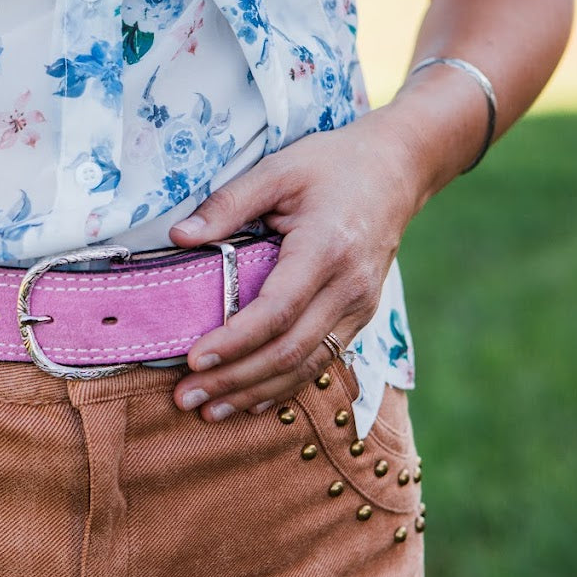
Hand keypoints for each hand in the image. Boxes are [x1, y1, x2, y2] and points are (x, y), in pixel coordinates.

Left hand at [168, 110, 421, 421]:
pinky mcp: (361, 317)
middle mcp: (349, 286)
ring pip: (307, 365)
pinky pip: (321, 361)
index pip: (276, 310)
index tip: (194, 360)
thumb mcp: (276, 170)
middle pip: (289, 350)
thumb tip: (179, 236)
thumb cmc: (332, 165)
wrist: (397, 169)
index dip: (234, 341)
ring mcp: (360, 306)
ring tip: (210, 410)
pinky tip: (250, 401)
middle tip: (187, 397)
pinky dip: (284, 386)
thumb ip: (227, 204)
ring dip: (256, 393)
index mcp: (326, 248)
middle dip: (235, 380)